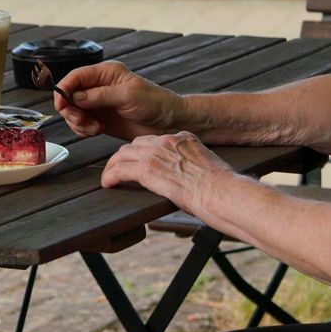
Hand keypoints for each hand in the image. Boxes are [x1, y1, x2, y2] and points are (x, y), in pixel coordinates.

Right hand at [51, 62, 185, 140]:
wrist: (168, 122)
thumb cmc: (154, 103)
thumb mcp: (127, 96)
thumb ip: (99, 95)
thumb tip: (75, 96)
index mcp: (105, 73)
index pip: (76, 76)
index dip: (64, 89)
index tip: (61, 105)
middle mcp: (99, 86)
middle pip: (69, 95)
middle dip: (71, 110)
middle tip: (82, 121)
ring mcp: (98, 103)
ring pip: (73, 111)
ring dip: (78, 122)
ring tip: (95, 128)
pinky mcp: (99, 118)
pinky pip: (81, 124)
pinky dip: (84, 130)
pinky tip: (97, 130)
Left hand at [100, 131, 238, 210]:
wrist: (223, 194)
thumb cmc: (222, 189)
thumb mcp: (208, 168)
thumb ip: (193, 168)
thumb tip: (191, 181)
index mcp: (184, 138)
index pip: (154, 140)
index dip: (142, 151)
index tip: (138, 161)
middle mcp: (168, 140)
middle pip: (135, 144)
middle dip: (125, 157)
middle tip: (118, 170)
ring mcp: (157, 153)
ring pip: (123, 154)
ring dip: (113, 166)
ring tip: (109, 178)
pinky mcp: (148, 169)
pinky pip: (120, 170)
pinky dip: (110, 177)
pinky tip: (107, 185)